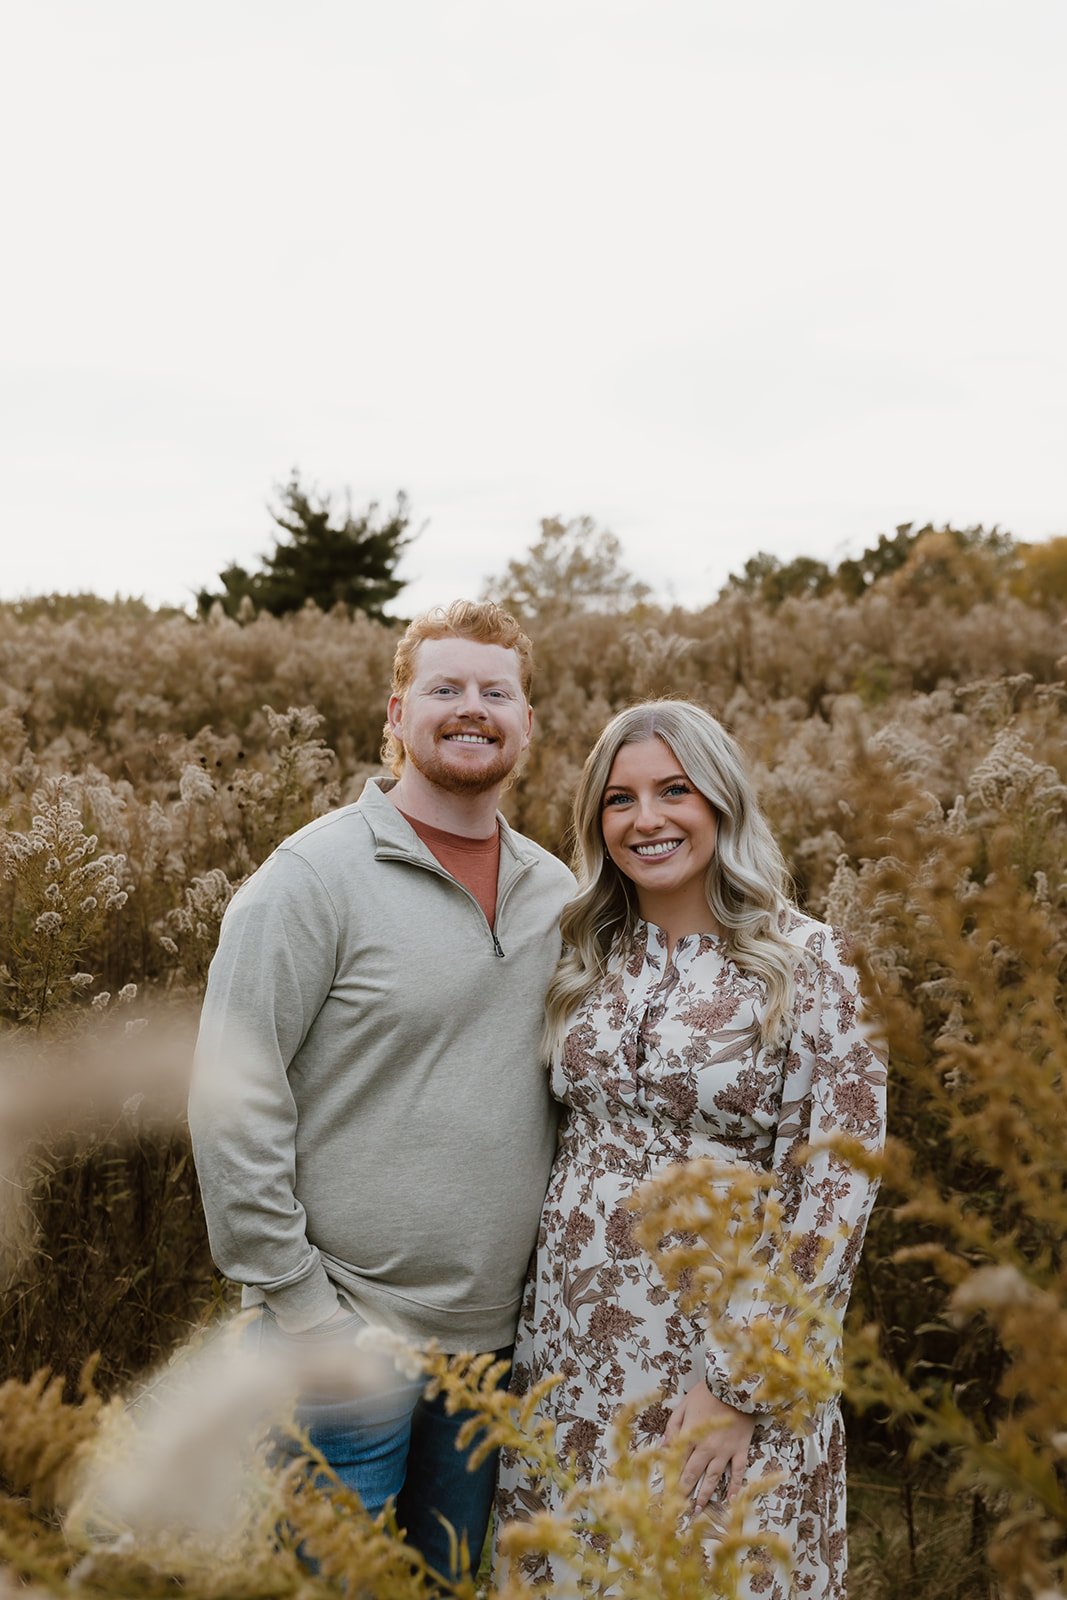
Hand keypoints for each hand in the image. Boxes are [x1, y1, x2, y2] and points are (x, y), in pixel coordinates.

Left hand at [662, 1381, 755, 1511]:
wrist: (734, 1386)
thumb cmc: (707, 1393)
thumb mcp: (684, 1405)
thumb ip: (672, 1426)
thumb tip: (662, 1447)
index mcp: (690, 1436)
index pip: (677, 1462)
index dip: (670, 1477)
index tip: (664, 1492)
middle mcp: (706, 1448)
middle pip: (692, 1474)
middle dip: (684, 1492)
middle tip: (677, 1510)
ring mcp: (725, 1451)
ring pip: (713, 1477)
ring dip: (705, 1495)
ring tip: (698, 1510)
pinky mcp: (740, 1450)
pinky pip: (738, 1472)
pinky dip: (735, 1487)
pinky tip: (730, 1500)